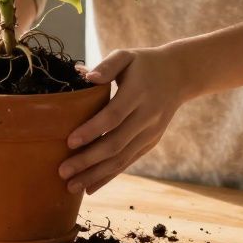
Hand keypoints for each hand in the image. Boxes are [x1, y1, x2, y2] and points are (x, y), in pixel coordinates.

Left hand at [58, 44, 200, 194]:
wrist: (179, 76)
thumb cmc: (144, 63)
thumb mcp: (127, 55)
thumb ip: (107, 65)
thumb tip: (86, 75)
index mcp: (138, 93)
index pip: (113, 116)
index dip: (92, 130)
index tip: (69, 142)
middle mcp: (147, 117)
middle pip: (116, 143)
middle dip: (88, 160)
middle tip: (62, 171)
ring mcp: (150, 133)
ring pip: (122, 159)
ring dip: (96, 175)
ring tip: (71, 186)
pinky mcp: (150, 142)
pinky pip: (128, 162)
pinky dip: (109, 176)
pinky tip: (90, 187)